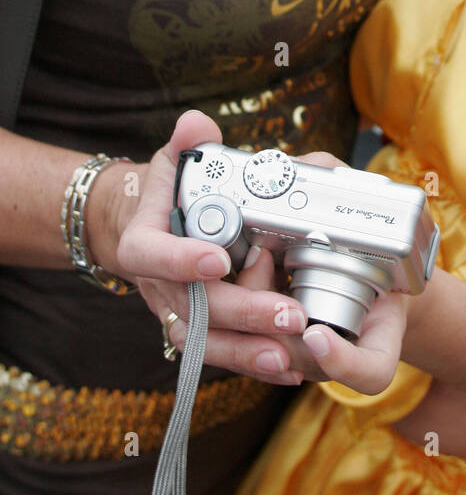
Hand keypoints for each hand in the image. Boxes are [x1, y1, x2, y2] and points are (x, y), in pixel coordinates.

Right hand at [115, 117, 406, 390]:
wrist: (148, 228)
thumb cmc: (168, 191)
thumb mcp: (173, 161)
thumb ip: (187, 142)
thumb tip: (195, 124)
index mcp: (144, 241)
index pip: (152, 255)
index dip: (181, 261)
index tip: (218, 260)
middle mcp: (158, 285)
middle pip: (194, 308)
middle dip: (242, 313)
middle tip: (288, 314)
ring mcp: (177, 312)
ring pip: (207, 342)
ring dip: (249, 352)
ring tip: (289, 358)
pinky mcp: (199, 331)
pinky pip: (222, 353)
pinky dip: (254, 362)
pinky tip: (292, 369)